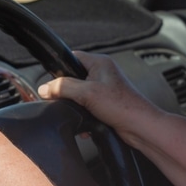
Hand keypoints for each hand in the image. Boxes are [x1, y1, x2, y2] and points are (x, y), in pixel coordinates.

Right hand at [39, 51, 160, 140]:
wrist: (140, 127)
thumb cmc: (123, 106)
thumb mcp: (87, 93)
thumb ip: (63, 87)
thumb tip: (45, 88)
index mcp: (100, 63)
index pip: (72, 57)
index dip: (60, 69)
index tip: (52, 82)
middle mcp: (103, 74)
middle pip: (73, 78)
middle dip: (67, 93)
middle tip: (65, 101)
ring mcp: (105, 89)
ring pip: (79, 95)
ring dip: (76, 107)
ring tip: (80, 114)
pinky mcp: (106, 104)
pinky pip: (87, 107)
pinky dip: (84, 116)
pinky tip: (86, 125)